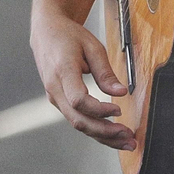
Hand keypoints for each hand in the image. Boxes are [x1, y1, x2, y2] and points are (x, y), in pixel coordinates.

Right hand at [30, 9, 135, 150]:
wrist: (45, 32)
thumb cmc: (68, 36)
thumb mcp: (92, 46)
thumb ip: (105, 71)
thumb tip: (120, 92)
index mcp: (62, 70)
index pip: (78, 100)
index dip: (100, 110)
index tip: (118, 110)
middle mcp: (54, 87)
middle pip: (78, 119)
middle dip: (105, 132)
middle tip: (128, 137)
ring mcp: (54, 96)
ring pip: (77, 124)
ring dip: (102, 136)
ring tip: (125, 141)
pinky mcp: (58, 100)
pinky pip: (76, 119)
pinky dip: (94, 129)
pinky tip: (111, 134)